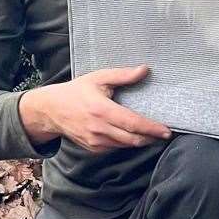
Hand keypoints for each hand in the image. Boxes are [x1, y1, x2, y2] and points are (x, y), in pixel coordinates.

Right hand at [19, 64, 171, 152]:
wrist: (51, 110)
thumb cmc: (76, 91)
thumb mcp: (98, 78)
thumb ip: (123, 75)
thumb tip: (144, 70)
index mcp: (102, 111)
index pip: (133, 123)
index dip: (152, 129)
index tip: (166, 130)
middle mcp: (99, 129)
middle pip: (133, 139)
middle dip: (151, 138)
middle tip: (164, 133)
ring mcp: (95, 142)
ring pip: (126, 145)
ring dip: (140, 141)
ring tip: (152, 134)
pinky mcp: (93, 149)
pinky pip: (116, 148)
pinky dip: (126, 143)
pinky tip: (132, 135)